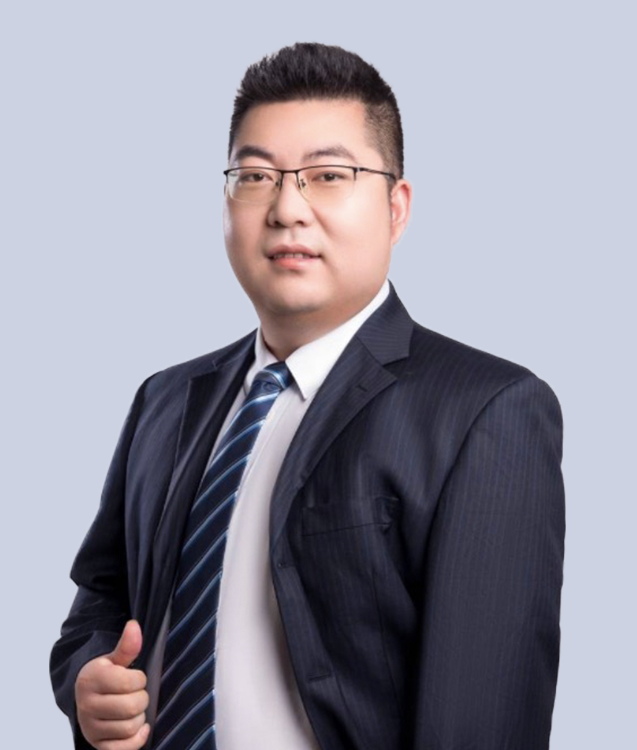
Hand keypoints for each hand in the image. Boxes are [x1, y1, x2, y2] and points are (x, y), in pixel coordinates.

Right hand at [75, 620, 149, 749]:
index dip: (139, 679)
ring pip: (130, 727)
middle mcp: (87, 705)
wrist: (85, 699)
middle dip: (142, 698)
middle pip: (132, 706)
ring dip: (139, 717)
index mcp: (91, 679)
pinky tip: (139, 727)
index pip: (129, 682)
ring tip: (133, 708)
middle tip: (136, 694)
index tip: (134, 677)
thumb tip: (134, 626)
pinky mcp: (97, 745)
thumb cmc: (104, 676)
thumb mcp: (113, 659)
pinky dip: (137, 738)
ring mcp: (90, 728)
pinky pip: (125, 749)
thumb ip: (126, 646)